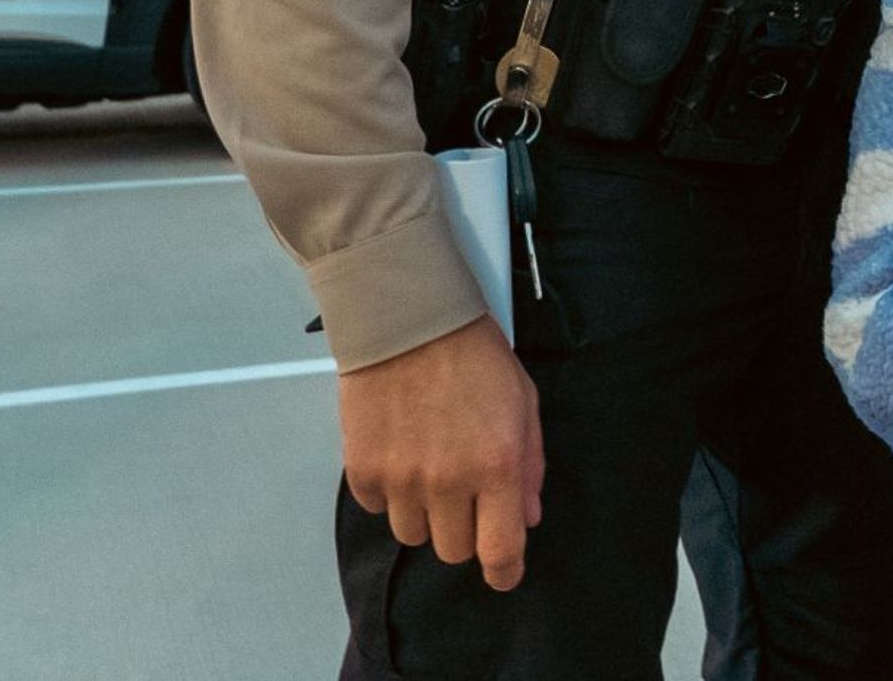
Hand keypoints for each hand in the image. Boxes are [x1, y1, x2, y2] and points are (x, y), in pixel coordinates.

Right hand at [339, 315, 545, 589]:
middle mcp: (448, 481)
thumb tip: (526, 517)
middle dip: (464, 530)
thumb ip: (529, 464)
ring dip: (425, 512)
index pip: (500, 551)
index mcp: (497, 466)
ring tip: (428, 464)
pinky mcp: (362, 470)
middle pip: (454, 551)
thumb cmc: (473, 354)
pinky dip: (389, 491)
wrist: (406, 319)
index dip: (504, 573)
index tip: (503, 573)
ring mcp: (401, 479)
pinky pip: (378, 508)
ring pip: (414, 535)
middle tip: (464, 491)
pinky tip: (399, 451)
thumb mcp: (522, 401)